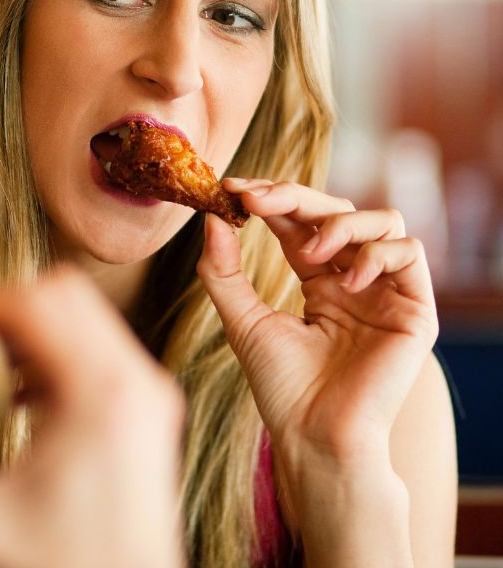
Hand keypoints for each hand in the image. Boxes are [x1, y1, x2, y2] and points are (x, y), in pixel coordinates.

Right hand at [0, 268, 184, 567]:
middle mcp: (134, 381)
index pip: (35, 304)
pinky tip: (9, 394)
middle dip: (0, 304)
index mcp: (101, 394)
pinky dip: (47, 352)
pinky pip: (92, 348)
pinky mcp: (144, 411)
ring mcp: (146, 394)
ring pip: (80, 314)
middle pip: (62, 293)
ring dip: (24, 327)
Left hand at [197, 179, 436, 461]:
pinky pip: (410, 253)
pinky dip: (377, 254)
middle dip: (294, 197)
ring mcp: (385, 292)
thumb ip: (223, 271)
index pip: (299, 223)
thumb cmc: (280, 387)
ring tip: (310, 252)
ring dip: (340, 223)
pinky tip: (345, 281)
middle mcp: (354, 280)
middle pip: (337, 211)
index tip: (232, 189)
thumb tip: (210, 219)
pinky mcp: (414, 310)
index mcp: (317, 281)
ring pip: (381, 220)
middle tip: (256, 199)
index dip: (270, 199)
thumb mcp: (241, 320)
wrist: (315, 435)